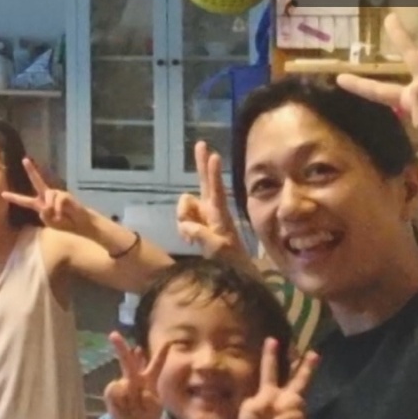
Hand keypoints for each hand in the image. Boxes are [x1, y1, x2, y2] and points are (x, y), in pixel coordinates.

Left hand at [2, 158, 91, 234]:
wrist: (80, 225)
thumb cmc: (65, 224)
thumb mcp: (50, 223)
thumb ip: (44, 216)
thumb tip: (46, 206)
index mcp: (40, 205)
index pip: (25, 201)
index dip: (14, 197)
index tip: (2, 194)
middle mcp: (47, 196)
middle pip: (37, 181)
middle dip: (31, 170)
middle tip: (24, 159)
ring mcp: (56, 194)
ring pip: (48, 196)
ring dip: (51, 208)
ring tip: (58, 217)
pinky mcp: (65, 195)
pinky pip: (57, 200)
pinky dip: (58, 210)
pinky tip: (62, 215)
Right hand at [103, 332, 171, 418]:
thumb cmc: (147, 418)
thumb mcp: (156, 408)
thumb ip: (148, 396)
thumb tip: (132, 387)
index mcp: (150, 381)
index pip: (156, 365)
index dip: (161, 354)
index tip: (169, 342)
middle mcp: (134, 379)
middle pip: (128, 361)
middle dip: (120, 348)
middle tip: (113, 334)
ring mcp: (121, 385)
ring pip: (126, 383)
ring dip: (131, 399)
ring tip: (133, 408)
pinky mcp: (111, 393)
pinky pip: (116, 391)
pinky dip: (121, 401)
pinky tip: (123, 408)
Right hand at [177, 141, 250, 264]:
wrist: (234, 274)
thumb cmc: (230, 261)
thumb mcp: (217, 249)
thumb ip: (201, 235)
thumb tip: (186, 225)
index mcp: (219, 214)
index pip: (216, 189)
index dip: (213, 173)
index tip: (214, 156)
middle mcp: (211, 209)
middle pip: (205, 182)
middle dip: (201, 164)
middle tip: (201, 144)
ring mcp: (204, 216)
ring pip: (185, 205)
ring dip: (183, 218)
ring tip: (191, 239)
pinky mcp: (198, 224)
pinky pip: (183, 219)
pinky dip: (183, 228)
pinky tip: (190, 241)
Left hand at [238, 339, 317, 418]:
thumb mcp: (250, 410)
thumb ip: (263, 401)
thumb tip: (283, 402)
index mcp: (267, 391)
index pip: (270, 370)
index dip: (271, 355)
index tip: (272, 339)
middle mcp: (283, 397)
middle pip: (297, 379)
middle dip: (306, 367)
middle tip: (314, 353)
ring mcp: (293, 409)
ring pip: (297, 397)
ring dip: (286, 405)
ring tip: (275, 418)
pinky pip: (296, 414)